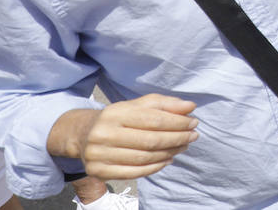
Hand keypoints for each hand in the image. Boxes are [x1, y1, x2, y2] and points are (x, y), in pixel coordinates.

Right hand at [70, 95, 198, 180]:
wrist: (83, 134)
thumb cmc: (118, 118)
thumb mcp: (137, 105)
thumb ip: (164, 104)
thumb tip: (190, 106)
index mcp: (115, 113)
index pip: (153, 119)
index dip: (177, 122)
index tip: (194, 122)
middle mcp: (104, 134)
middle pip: (150, 140)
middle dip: (177, 138)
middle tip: (193, 136)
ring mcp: (99, 155)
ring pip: (144, 158)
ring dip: (169, 153)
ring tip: (182, 147)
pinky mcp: (98, 171)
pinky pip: (134, 173)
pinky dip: (155, 167)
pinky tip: (167, 160)